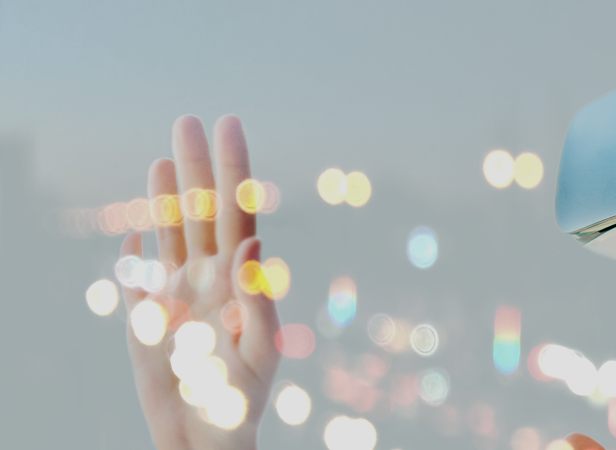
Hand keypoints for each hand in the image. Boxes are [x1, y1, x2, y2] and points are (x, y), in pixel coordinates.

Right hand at [119, 115, 279, 449]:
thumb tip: (251, 243)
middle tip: (185, 121)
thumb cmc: (242, 401)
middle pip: (201, 212)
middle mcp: (210, 279)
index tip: (229, 125)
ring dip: (165, 197)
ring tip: (162, 157)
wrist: (206, 440)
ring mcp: (178, 296)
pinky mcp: (149, 320)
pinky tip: (137, 228)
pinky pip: (139, 279)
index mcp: (241, 280)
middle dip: (195, 167)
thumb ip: (258, 299)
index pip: (237, 212)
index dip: (234, 169)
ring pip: (170, 235)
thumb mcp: (260, 350)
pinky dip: (136, 254)